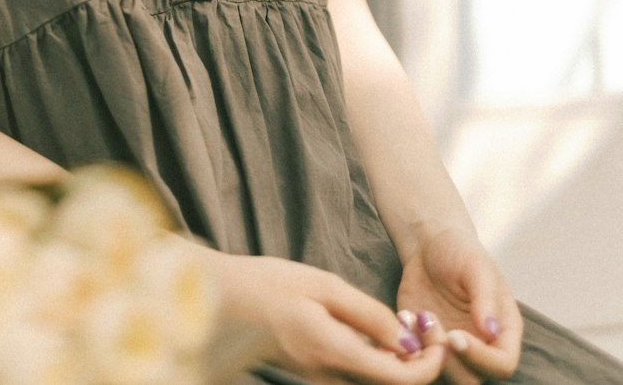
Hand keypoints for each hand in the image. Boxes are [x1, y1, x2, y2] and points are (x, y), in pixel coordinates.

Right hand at [201, 248, 445, 384]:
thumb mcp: (323, 285)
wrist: (224, 302)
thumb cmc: (270, 285)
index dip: (430, 363)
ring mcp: (322, 383)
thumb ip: (368, 314)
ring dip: (400, 363)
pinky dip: (379, 362)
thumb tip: (408, 341)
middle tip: (423, 326)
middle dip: (419, 363)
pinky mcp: (317, 379)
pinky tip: (377, 333)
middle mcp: (329, 379)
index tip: (435, 333)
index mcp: (333, 352)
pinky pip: (359, 378)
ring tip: (403, 325)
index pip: (401, 380)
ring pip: (377, 384)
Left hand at [397, 228, 522, 382]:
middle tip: (431, 323)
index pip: (502, 365)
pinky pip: (418, 361)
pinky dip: (408, 345)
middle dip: (449, 358)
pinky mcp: (426, 345)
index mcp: (503, 331)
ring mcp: (452, 349)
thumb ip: (485, 298)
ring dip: (427, 351)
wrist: (428, 246)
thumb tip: (491, 331)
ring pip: (444, 374)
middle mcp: (480, 346)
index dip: (481, 358)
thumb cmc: (460, 251)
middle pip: (473, 379)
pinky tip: (406, 316)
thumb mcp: (476, 267)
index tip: (456, 335)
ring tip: (418, 316)